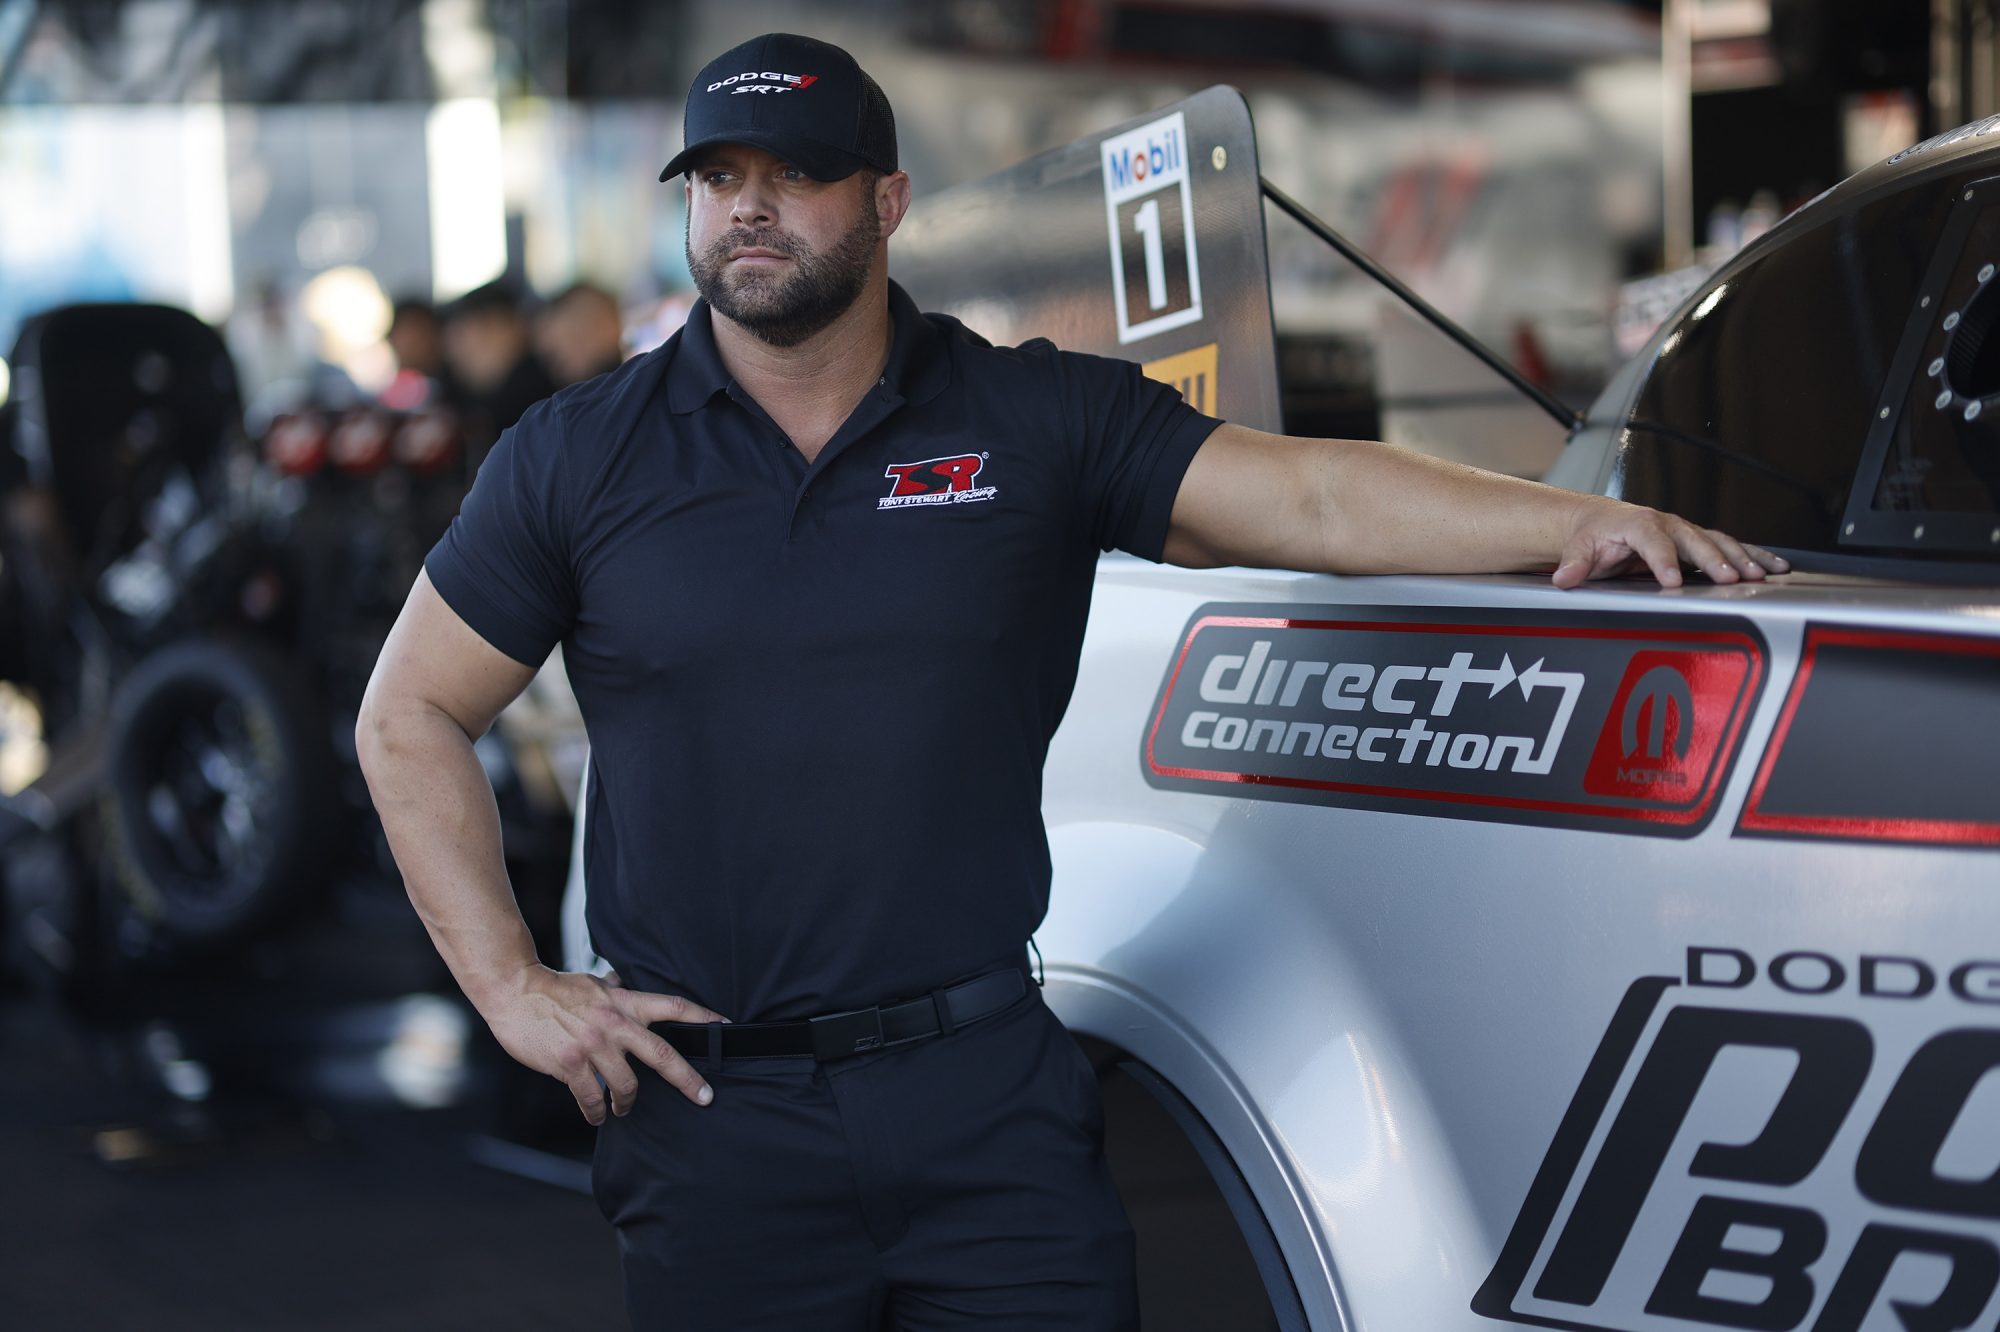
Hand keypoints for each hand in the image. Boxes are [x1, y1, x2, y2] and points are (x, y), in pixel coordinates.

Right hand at [477, 964, 731, 1123]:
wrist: (515, 991)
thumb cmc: (555, 988)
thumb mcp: (594, 984)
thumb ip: (615, 992)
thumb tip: (626, 985)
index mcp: (625, 1002)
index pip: (674, 1007)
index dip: (704, 1018)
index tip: (728, 1029)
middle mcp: (615, 1024)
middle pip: (663, 1055)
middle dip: (688, 1080)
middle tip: (706, 1097)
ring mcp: (593, 1046)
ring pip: (627, 1085)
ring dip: (628, 1102)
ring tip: (624, 1108)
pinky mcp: (570, 1065)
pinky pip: (592, 1098)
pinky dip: (597, 1112)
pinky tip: (597, 1115)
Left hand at [1552, 497, 1789, 589]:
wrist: (1601, 520)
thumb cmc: (1594, 535)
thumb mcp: (1579, 549)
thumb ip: (1575, 564)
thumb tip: (1564, 578)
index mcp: (1638, 524)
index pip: (1653, 543)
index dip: (1663, 562)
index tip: (1672, 581)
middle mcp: (1667, 524)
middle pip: (1694, 541)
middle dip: (1714, 560)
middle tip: (1731, 579)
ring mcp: (1686, 531)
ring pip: (1719, 542)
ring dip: (1743, 558)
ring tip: (1764, 575)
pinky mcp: (1699, 540)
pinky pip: (1730, 546)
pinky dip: (1755, 555)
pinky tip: (1777, 567)